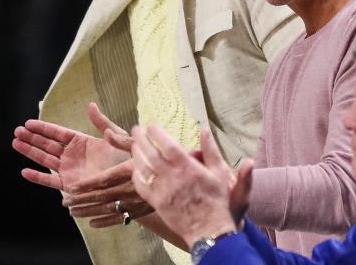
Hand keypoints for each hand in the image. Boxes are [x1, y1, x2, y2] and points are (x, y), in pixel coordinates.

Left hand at [60, 104, 153, 226]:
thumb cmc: (159, 156)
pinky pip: (121, 219)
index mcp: (130, 170)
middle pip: (102, 196)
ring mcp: (137, 202)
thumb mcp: (142, 144)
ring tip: (72, 212)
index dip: (86, 184)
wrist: (183, 176)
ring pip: (108, 209)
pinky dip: (105, 222)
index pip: (104, 179)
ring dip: (89, 212)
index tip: (71, 187)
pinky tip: (92, 223)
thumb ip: (122, 139)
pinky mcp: (142, 211)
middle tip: (65, 201)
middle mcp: (132, 188)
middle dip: (82, 199)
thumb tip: (106, 133)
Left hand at [131, 125, 249, 246]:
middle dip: (141, 139)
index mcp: (188, 168)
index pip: (168, 145)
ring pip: (143, 168)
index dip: (157, 133)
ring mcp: (162, 191)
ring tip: (135, 145)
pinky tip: (136, 168)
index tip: (151, 126)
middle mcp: (172, 177)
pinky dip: (136, 176)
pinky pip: (141, 187)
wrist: (209, 230)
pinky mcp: (157, 203)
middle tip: (136, 129)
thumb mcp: (220, 172)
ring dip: (137, 154)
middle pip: (151, 153)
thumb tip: (205, 129)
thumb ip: (211, 150)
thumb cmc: (217, 201)